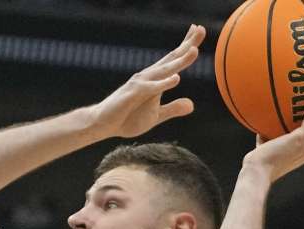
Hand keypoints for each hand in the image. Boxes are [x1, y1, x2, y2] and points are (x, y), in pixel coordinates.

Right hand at [89, 24, 205, 138]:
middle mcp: (148, 77)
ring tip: (194, 51)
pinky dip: (163, 83)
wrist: (102, 124)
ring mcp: (140, 84)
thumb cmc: (127, 118)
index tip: (200, 30)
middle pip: (171, 58)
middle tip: (201, 29)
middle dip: (186, 44)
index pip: (173, 60)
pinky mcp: (133, 95)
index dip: (186, 45)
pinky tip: (176, 78)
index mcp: (154, 80)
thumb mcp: (155, 116)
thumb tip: (192, 105)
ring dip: (179, 61)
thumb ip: (172, 109)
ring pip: (163, 71)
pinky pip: (150, 89)